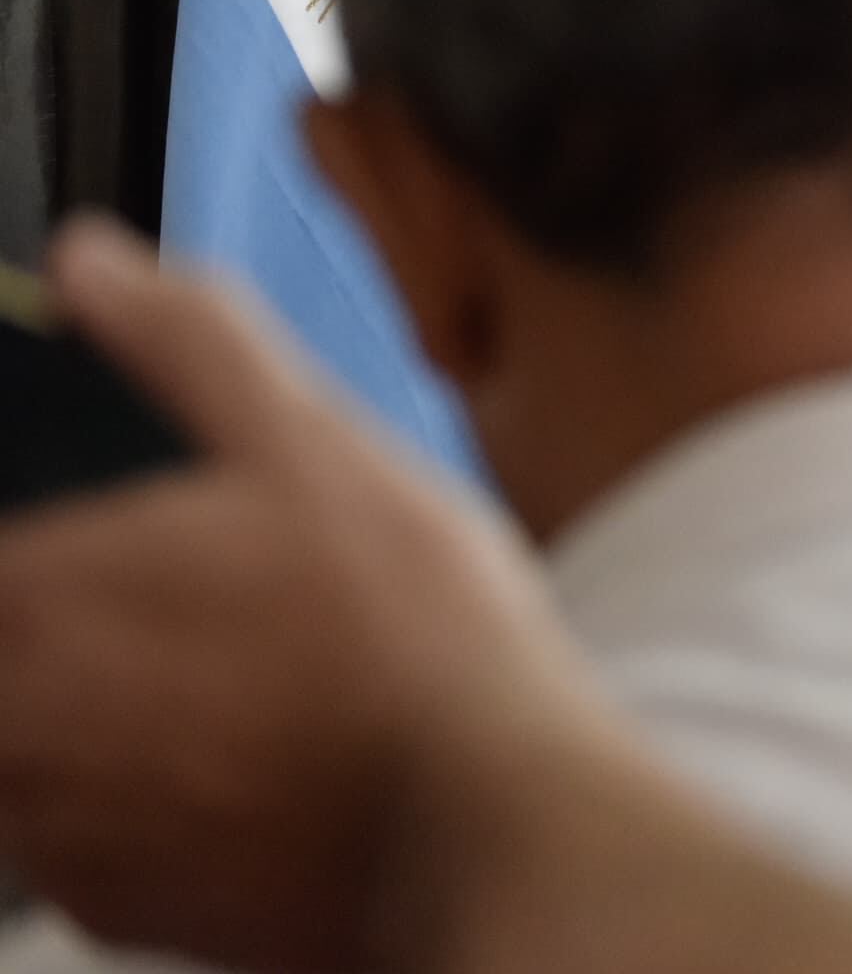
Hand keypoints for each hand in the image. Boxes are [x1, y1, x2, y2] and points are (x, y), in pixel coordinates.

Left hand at [0, 221, 851, 973]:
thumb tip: (93, 264)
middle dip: (68, 638)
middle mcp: (12, 720)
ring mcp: (55, 830)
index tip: (133, 556)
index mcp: (37, 593)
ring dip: (91, 727)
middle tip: (203, 621)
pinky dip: (145, 810)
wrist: (483, 820)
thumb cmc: (411, 632)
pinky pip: (83, 847)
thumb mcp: (315, 439)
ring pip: (24, 760)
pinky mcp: (113, 910)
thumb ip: (189, 343)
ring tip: (232, 695)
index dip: (52, 549)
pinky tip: (250, 772)